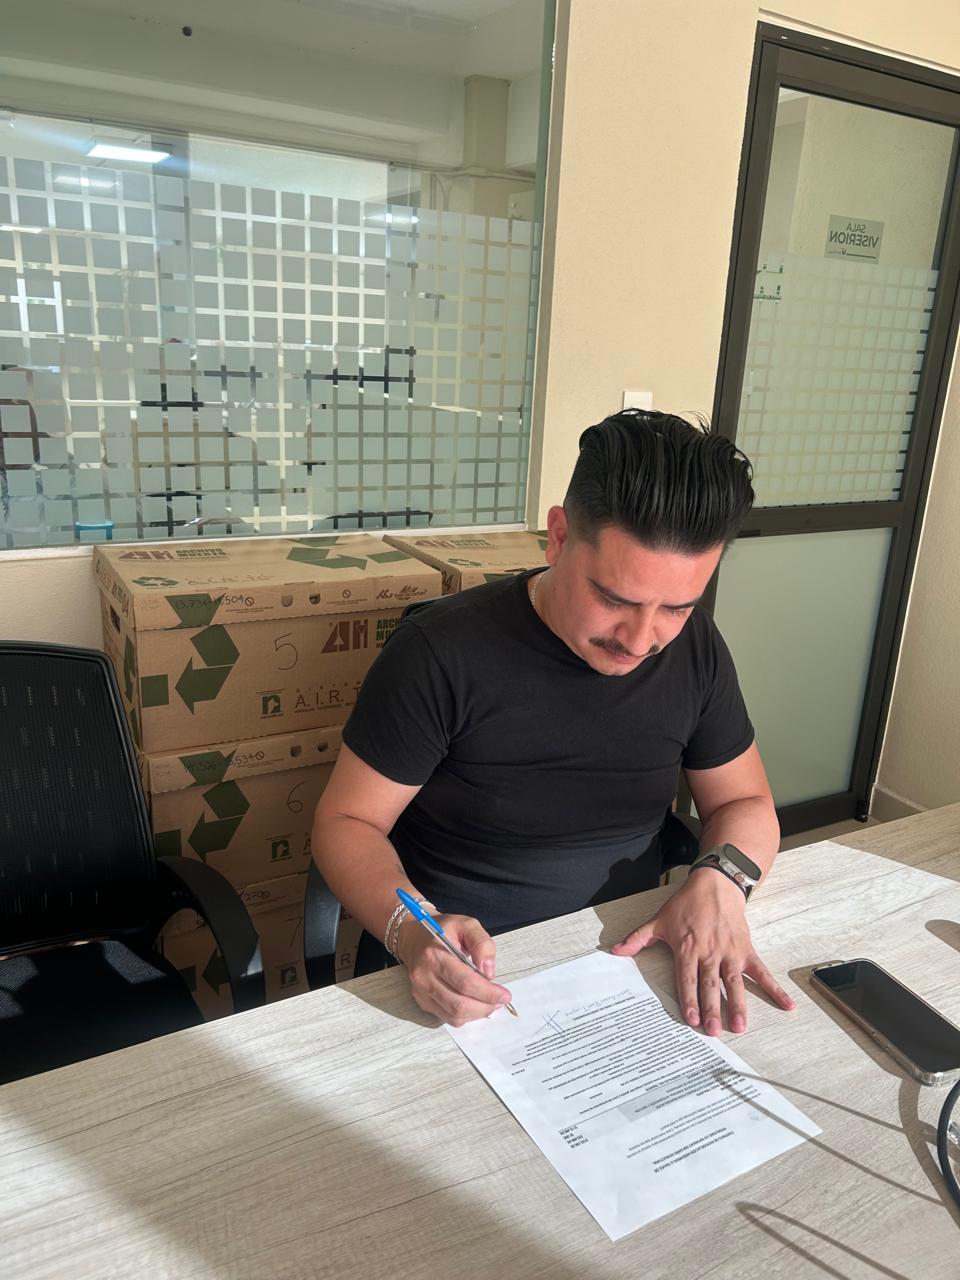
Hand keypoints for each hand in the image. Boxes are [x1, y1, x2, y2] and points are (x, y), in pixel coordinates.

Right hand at [395, 913, 513, 1026]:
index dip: (488, 993)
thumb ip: (482, 943)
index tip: (504, 994)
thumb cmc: (442, 930)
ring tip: (490, 1003)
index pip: (465, 982)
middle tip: (500, 1000)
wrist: (415, 937)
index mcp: (434, 955)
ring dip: (477, 1014)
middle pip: (459, 1004)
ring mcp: (421, 992)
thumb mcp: (466, 924)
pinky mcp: (422, 1001)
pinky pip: (447, 1018)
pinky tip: (475, 1004)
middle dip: (485, 1006)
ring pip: (454, 1016)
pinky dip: (466, 1016)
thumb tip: (489, 971)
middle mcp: (424, 977)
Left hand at [611, 868, 795, 1034]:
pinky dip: (774, 989)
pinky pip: (761, 972)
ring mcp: (730, 953)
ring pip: (734, 982)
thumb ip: (638, 938)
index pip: (687, 978)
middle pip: (711, 984)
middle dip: (712, 1009)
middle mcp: (710, 953)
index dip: (689, 998)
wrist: (715, 884)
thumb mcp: (659, 920)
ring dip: (739, 1005)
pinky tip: (787, 1005)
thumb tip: (614, 951)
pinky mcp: (746, 950)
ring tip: (741, 1026)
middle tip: (714, 1031)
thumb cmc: (686, 905)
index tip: (691, 1019)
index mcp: (688, 948)